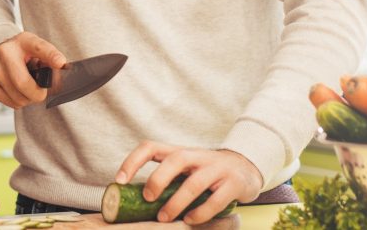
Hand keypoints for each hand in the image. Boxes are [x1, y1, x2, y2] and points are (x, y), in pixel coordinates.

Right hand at [0, 32, 66, 108]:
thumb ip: (50, 62)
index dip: (51, 56)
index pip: (39, 47)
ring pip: (18, 98)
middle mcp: (5, 51)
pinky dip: (17, 102)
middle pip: (24, 83)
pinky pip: (10, 103)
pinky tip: (15, 91)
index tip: (60, 63)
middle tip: (40, 92)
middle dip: (38, 94)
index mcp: (23, 41)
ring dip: (27, 99)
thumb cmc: (20, 55)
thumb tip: (57, 82)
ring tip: (25, 88)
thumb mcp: (36, 51)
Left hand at [115, 142, 260, 224]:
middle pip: (175, 159)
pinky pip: (216, 199)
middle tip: (147, 198)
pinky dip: (201, 212)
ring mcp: (217, 169)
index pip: (151, 147)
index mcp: (180, 152)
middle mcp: (198, 156)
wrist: (246, 168)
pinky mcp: (233, 184)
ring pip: (194, 183)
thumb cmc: (206, 172)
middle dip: (158, 178)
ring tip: (164, 217)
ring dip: (176, 201)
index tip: (120, 180)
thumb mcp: (186, 168)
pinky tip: (190, 220)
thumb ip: (168, 179)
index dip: (133, 161)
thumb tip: (136, 202)